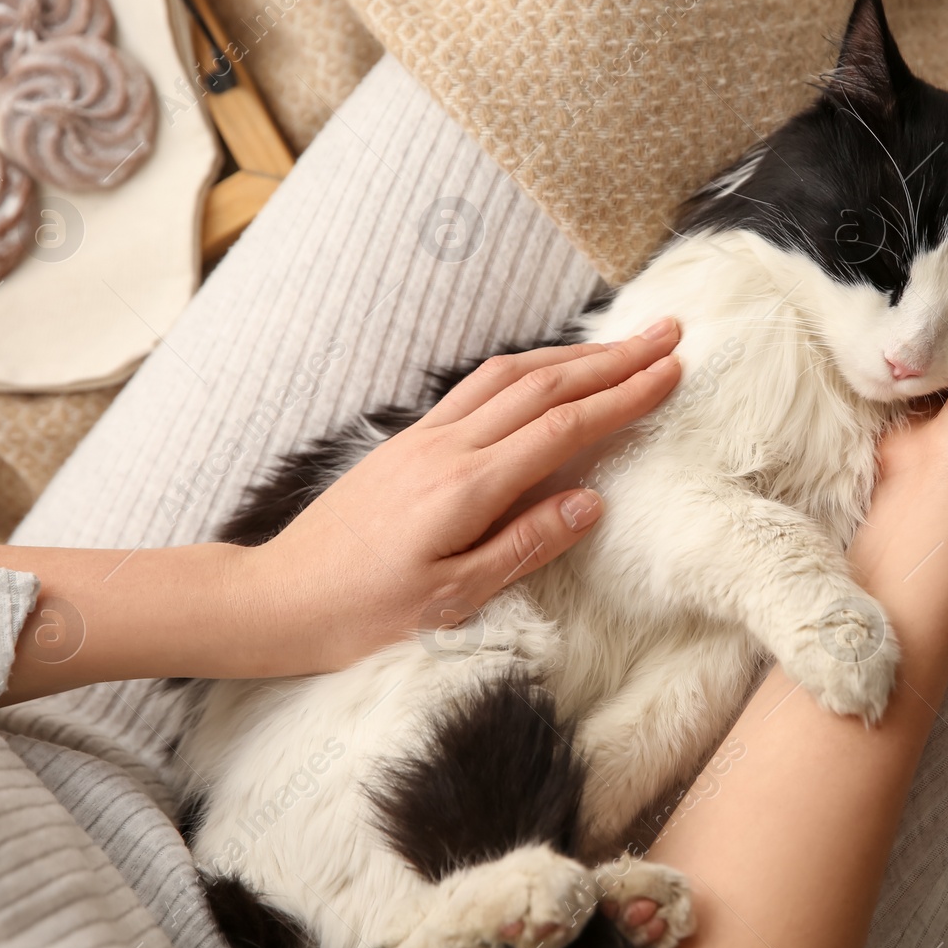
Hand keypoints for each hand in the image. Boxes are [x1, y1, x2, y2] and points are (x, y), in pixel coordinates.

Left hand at [230, 321, 682, 674]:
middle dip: (612, 358)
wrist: (276, 598)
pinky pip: (477, 388)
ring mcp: (424, 438)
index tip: (670, 372)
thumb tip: (590, 503)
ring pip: (510, 376)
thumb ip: (524, 546)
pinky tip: (543, 372)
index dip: (623, 397)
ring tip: (619, 346)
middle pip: (545, 385)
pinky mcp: (407, 442)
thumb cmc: (362, 611)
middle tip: (667, 335)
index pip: (564, 427)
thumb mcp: (451, 598)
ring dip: (571, 355)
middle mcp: (448, 447)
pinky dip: (525, 368)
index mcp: (467, 487)